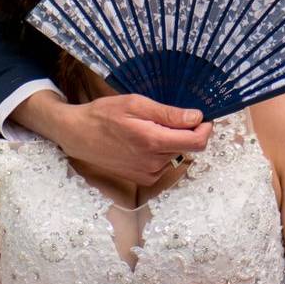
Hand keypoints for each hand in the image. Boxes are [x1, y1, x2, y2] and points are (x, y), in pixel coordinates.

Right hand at [13, 91, 212, 185]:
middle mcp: (154, 162)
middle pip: (188, 147)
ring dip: (171, 141)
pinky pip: (163, 163)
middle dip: (186, 132)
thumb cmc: (104, 115)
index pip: (198, 142)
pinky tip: (142, 142)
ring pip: (176, 154)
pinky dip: (160, 151)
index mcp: (154, 142)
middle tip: (168, 117)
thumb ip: (168, 114)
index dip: (205, 128)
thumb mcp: (136, 104)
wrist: (79, 136)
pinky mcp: (144, 178)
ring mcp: (149, 173)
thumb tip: (196, 118)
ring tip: (147, 128)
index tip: (202, 117)